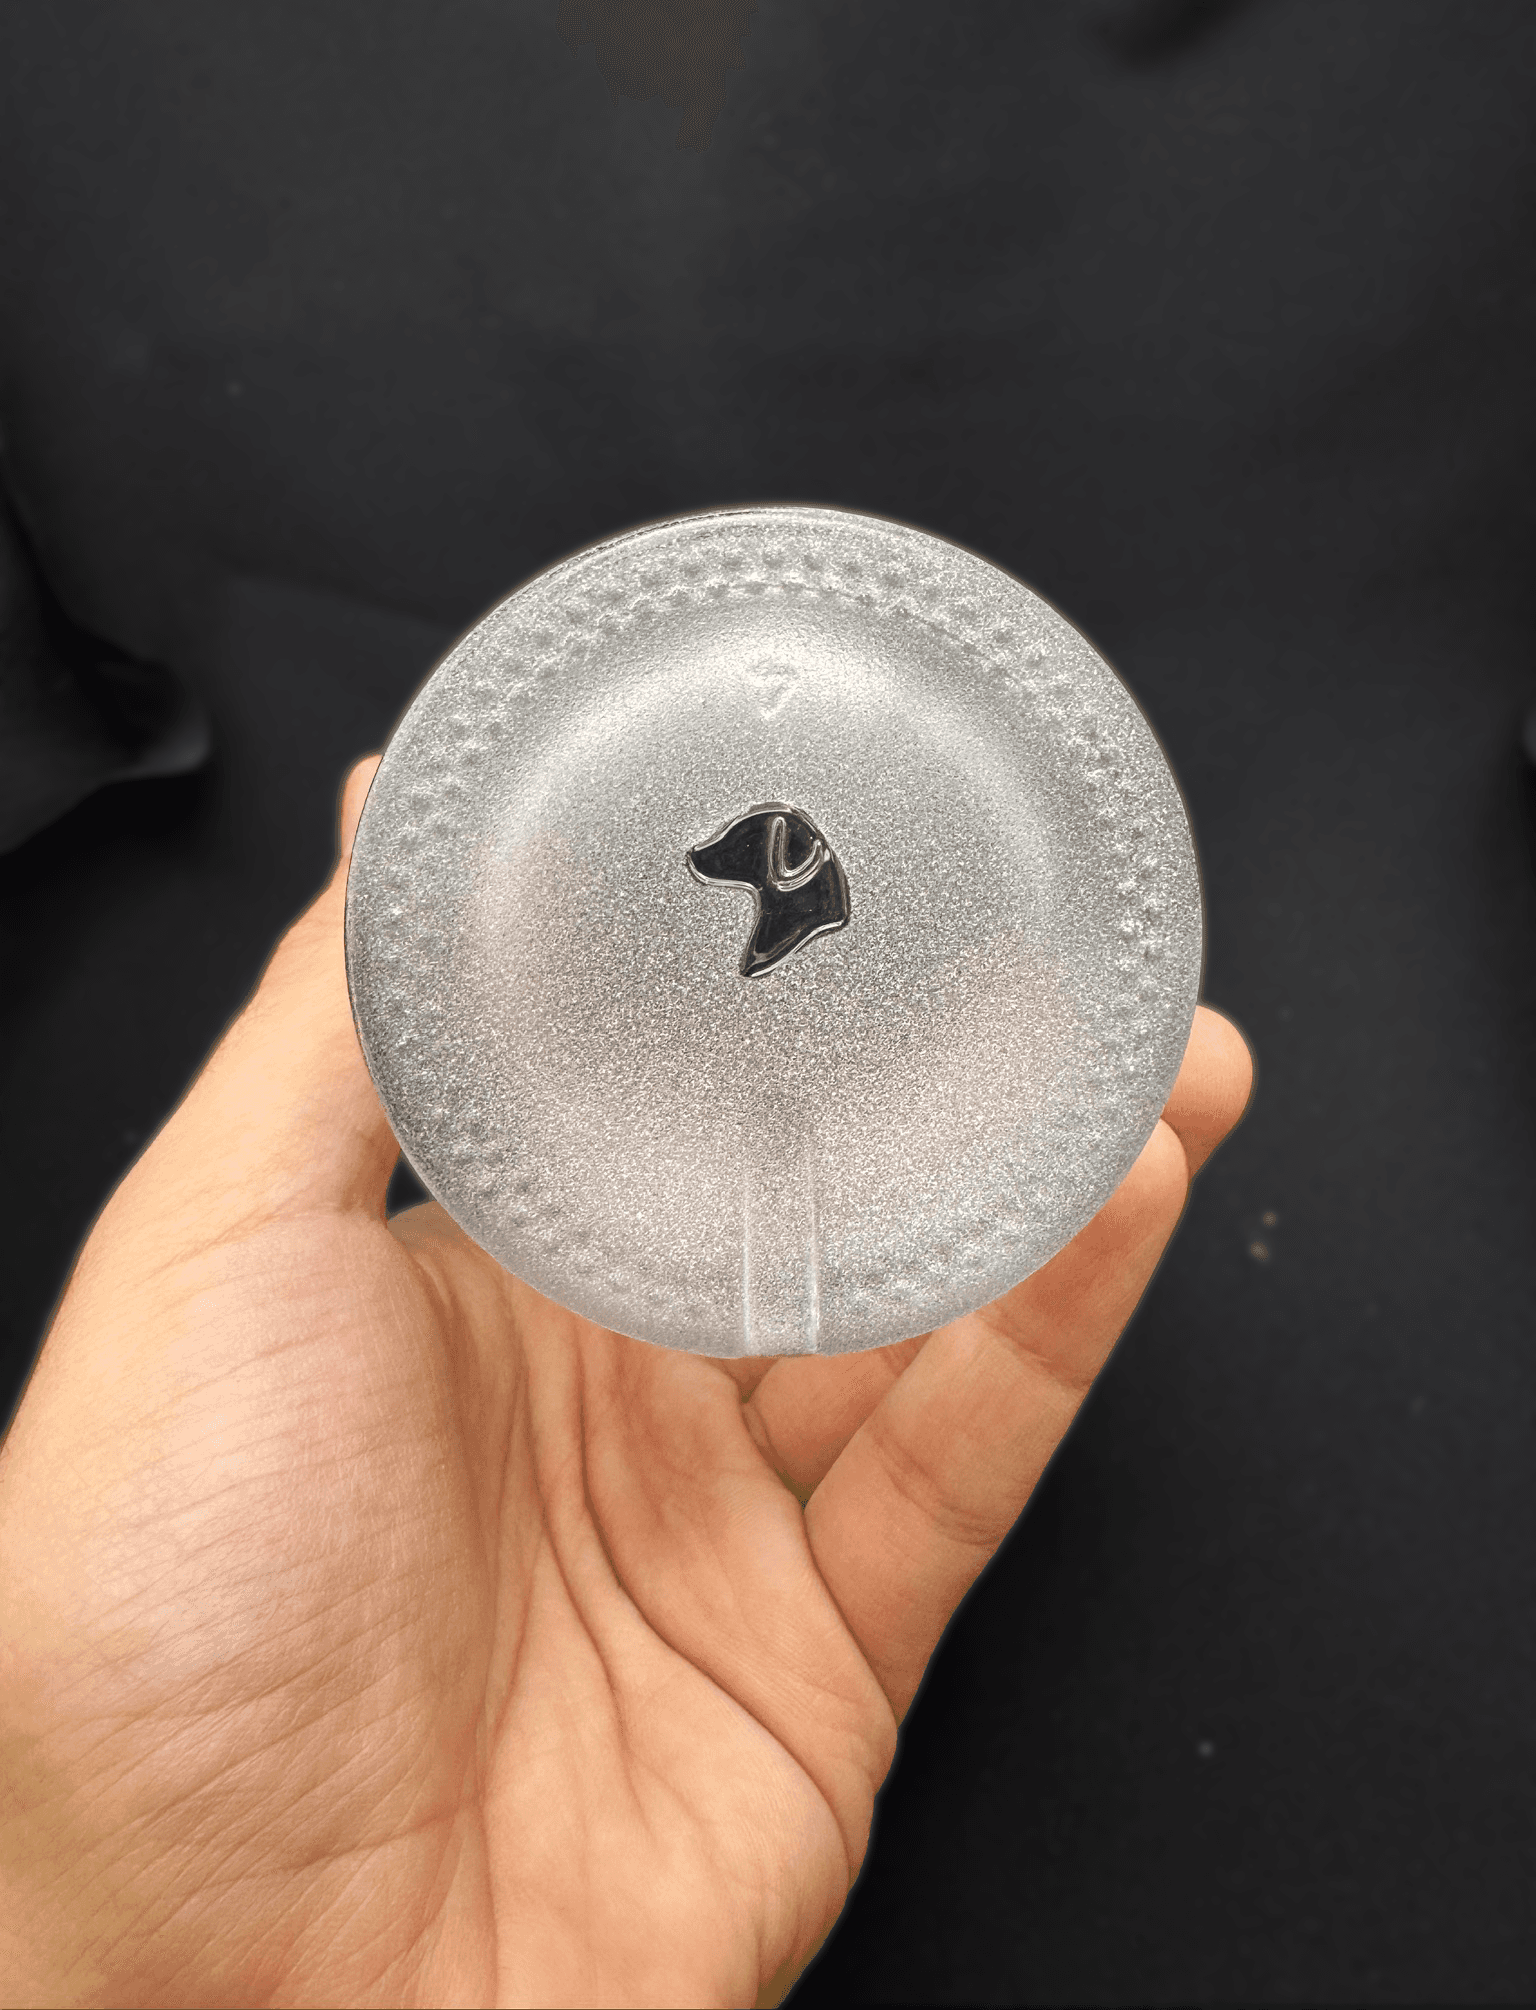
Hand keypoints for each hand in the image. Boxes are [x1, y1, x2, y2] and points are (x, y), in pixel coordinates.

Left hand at [0, 759, 1251, 2008]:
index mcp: (464, 1287)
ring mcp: (719, 1527)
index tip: (844, 862)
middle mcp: (603, 1394)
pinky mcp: (820, 1658)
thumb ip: (326, 1035)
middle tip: (1044, 944)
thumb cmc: (140, 1623)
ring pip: (917, 1317)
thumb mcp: (205, 1261)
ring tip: (1148, 1047)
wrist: (209, 2000)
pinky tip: (1113, 1201)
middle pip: (812, 1198)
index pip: (644, 1093)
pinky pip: (956, 1471)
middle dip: (941, 1075)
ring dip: (1044, 1176)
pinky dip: (1047, 1335)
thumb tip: (382, 814)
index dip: (754, 982)